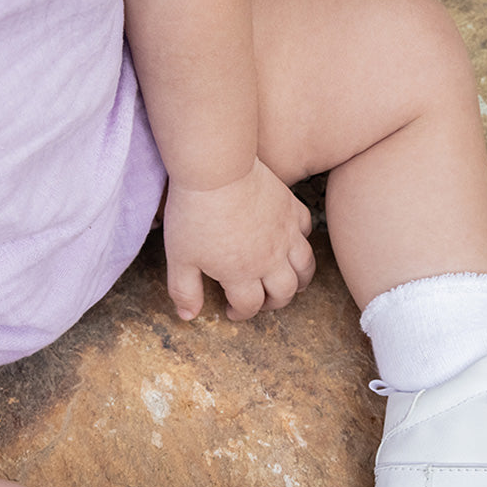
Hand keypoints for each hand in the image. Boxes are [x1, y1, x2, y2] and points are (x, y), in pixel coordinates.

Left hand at [163, 158, 315, 320]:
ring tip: (288, 282)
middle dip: (274, 303)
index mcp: (242, 274)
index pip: (249, 306)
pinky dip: (302, 241)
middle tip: (261, 301)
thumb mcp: (179, 258)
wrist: (217, 169)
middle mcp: (270, 259)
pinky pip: (306, 230)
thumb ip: (184, 290)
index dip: (239, 313)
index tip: (230, 310)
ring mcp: (285, 233)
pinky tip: (292, 242)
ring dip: (299, 280)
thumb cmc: (194, 213)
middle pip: (284, 293)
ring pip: (305, 267)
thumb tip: (188, 316)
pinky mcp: (291, 208)